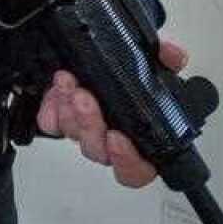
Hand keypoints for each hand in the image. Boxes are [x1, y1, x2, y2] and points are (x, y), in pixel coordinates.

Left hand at [36, 38, 189, 187]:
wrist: (97, 63)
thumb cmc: (133, 77)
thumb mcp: (157, 65)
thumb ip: (167, 60)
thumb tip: (171, 53)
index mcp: (141, 140)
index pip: (137, 170)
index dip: (127, 161)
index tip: (117, 138)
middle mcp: (111, 142)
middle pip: (98, 151)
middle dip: (89, 124)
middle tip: (85, 99)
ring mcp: (84, 133)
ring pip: (73, 135)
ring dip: (69, 110)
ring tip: (69, 85)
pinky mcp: (60, 121)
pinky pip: (50, 124)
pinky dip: (51, 108)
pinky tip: (56, 92)